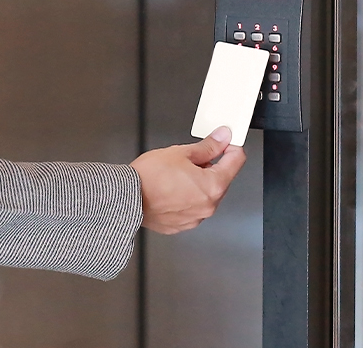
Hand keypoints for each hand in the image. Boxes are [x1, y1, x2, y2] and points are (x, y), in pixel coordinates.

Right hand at [129, 126, 246, 234]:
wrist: (126, 198)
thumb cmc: (148, 178)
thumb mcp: (181, 153)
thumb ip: (207, 147)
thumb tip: (221, 139)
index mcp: (213, 186)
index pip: (236, 161)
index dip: (231, 148)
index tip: (226, 143)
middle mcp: (208, 206)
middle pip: (221, 180)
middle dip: (210, 167)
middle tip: (191, 158)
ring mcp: (195, 218)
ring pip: (205, 195)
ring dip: (198, 183)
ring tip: (177, 175)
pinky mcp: (181, 225)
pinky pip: (192, 207)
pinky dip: (186, 197)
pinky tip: (172, 189)